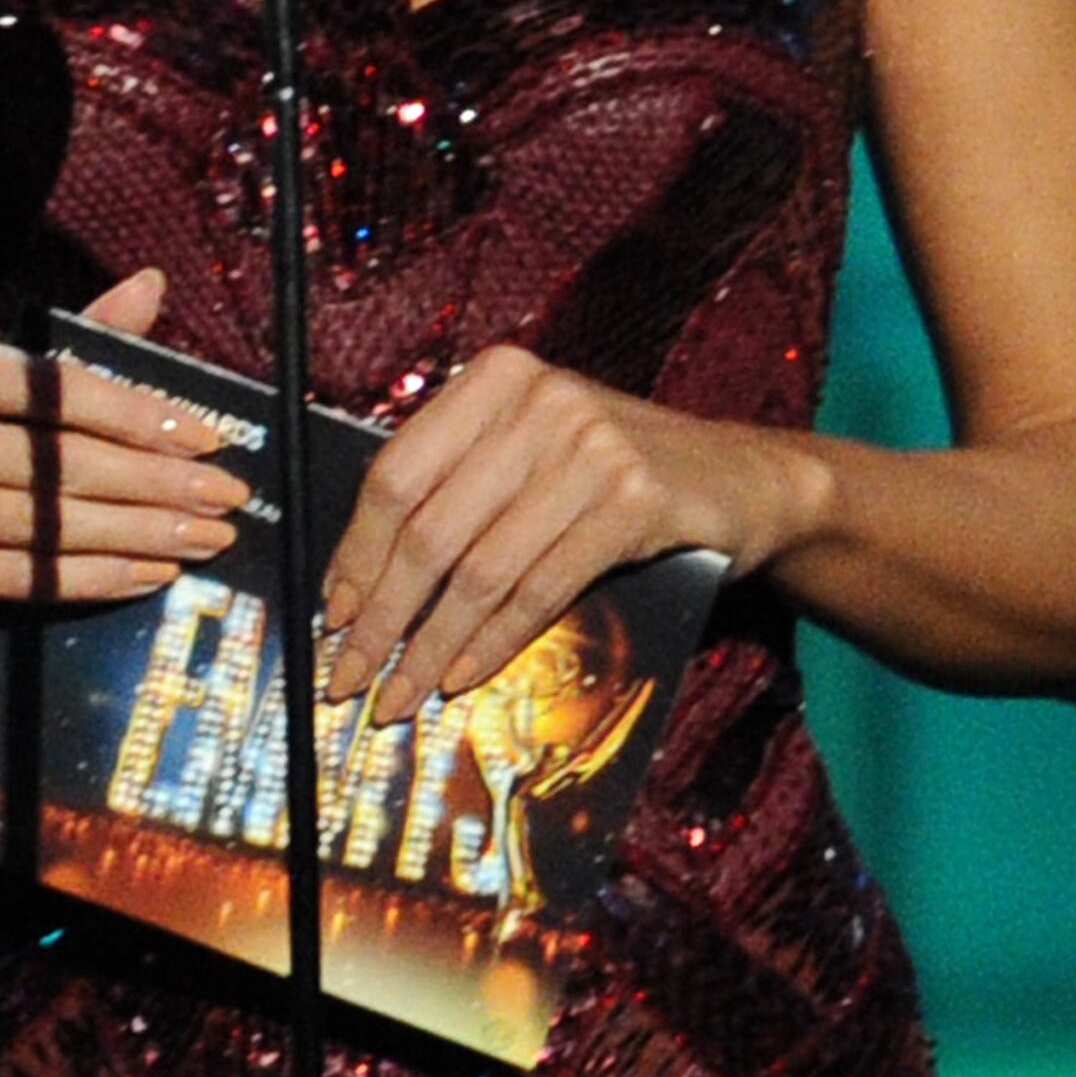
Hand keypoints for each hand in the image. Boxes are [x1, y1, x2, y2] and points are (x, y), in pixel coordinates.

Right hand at [0, 266, 249, 615]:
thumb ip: (65, 341)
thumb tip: (153, 284)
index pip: (46, 384)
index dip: (134, 412)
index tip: (205, 438)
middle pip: (53, 461)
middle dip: (156, 482)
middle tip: (228, 497)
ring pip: (45, 524)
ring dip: (140, 534)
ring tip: (204, 537)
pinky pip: (20, 576)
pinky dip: (93, 577)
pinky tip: (148, 572)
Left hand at [319, 347, 804, 714]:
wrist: (743, 476)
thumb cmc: (616, 470)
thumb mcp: (533, 449)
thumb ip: (459, 485)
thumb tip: (360, 582)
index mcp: (496, 380)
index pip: (396, 474)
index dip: (355, 553)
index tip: (332, 615)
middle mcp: (539, 403)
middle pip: (429, 530)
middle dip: (381, 618)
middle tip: (349, 676)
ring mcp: (591, 449)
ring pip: (480, 572)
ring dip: (429, 648)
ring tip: (399, 696)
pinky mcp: (634, 501)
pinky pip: (539, 590)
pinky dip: (493, 643)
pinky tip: (463, 677)